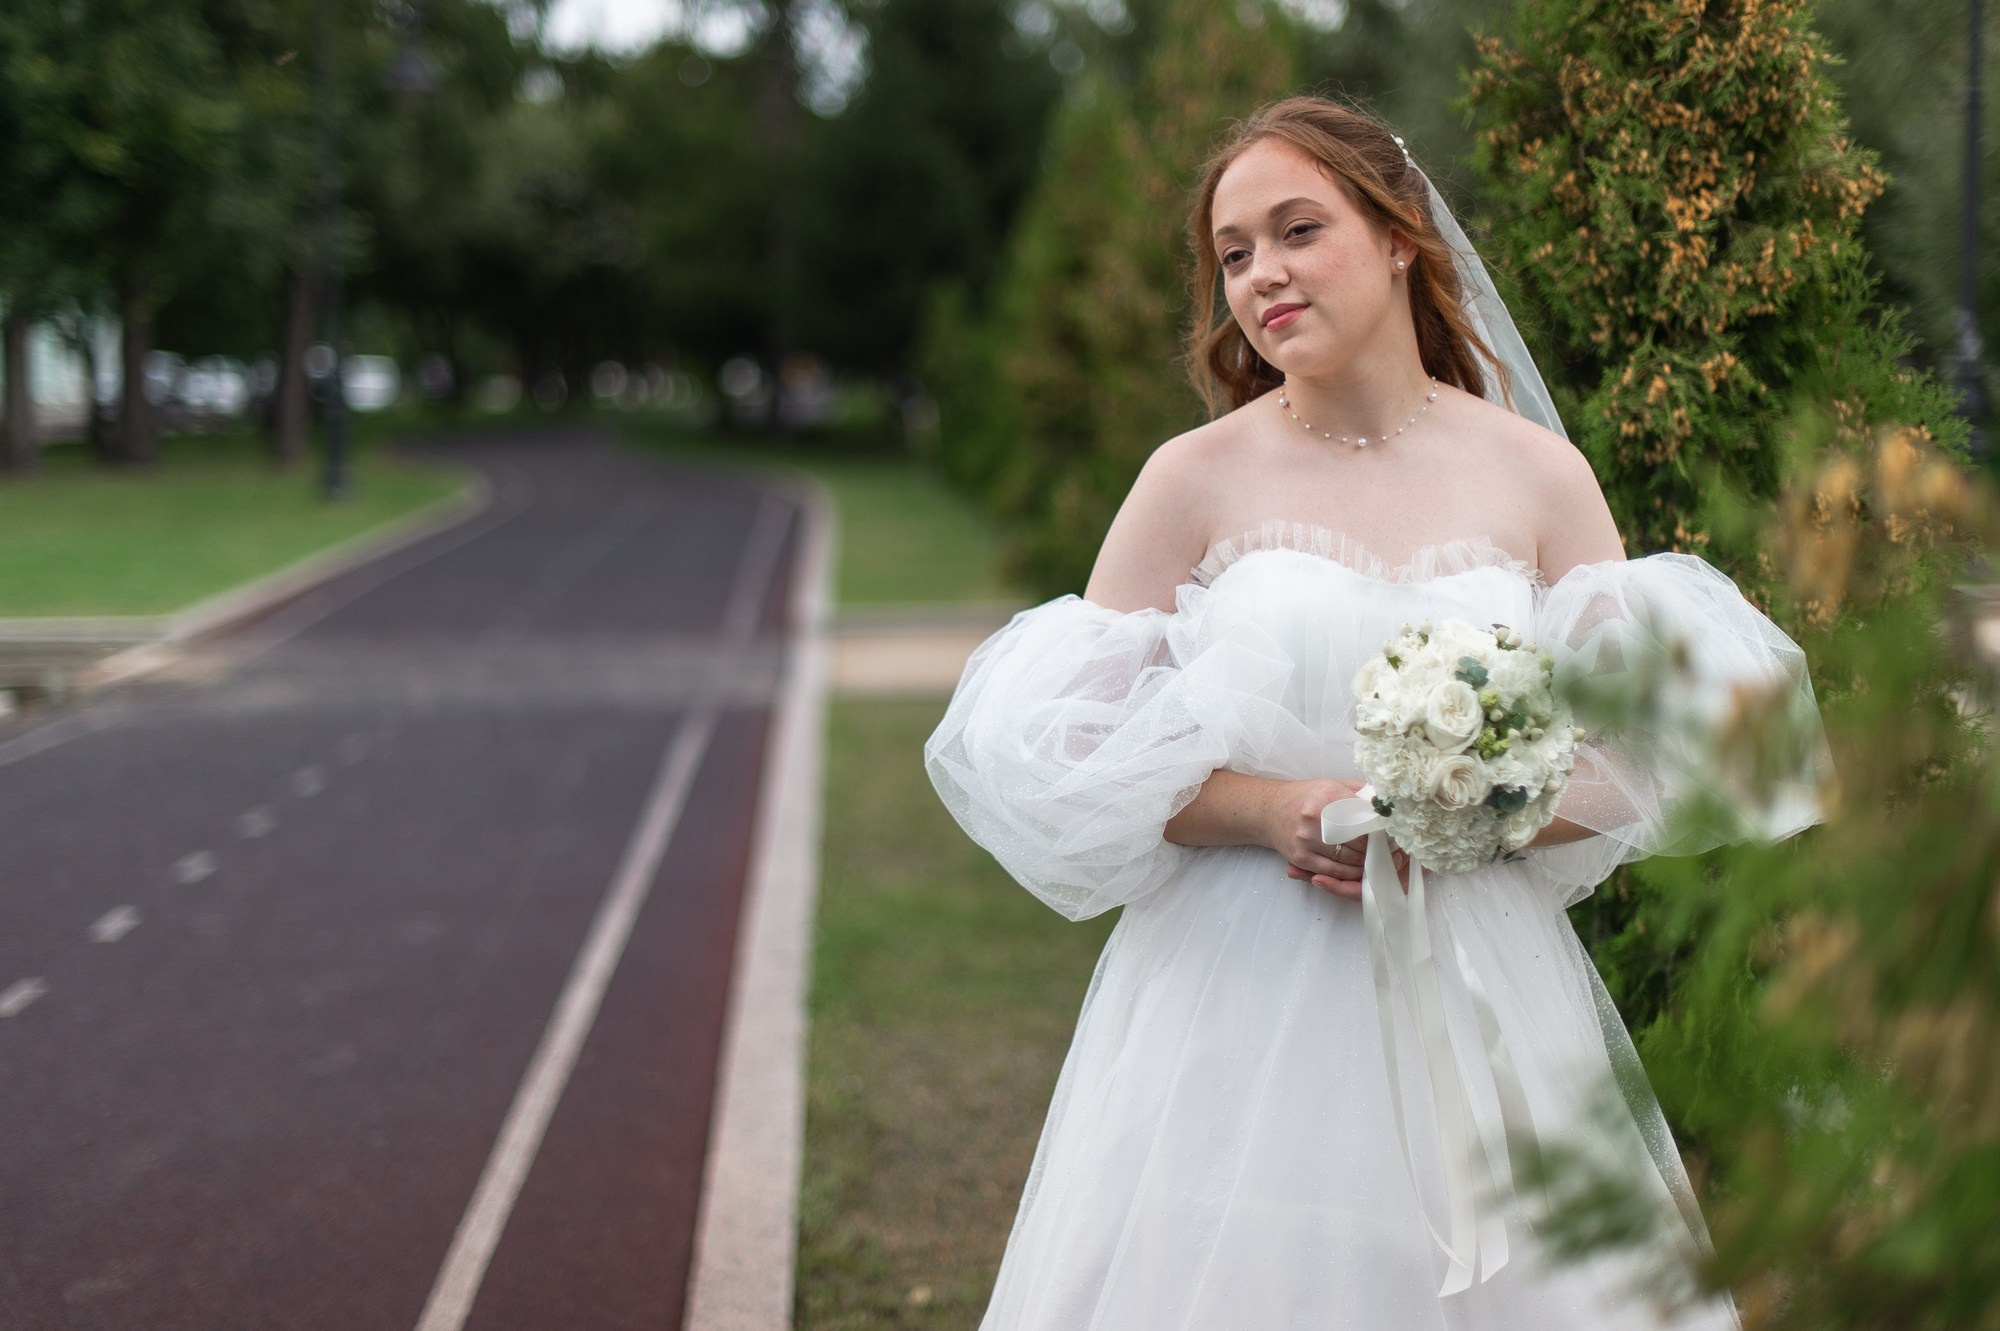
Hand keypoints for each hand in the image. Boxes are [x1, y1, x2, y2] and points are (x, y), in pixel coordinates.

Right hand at [1264, 779, 1408, 900]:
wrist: (1268, 810)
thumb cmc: (1305, 797)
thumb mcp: (1332, 785)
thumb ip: (1360, 792)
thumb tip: (1389, 802)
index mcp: (1328, 796)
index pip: (1366, 817)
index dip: (1383, 828)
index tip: (1394, 832)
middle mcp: (1316, 817)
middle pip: (1360, 840)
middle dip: (1377, 847)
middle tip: (1391, 849)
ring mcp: (1307, 840)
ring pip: (1350, 859)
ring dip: (1366, 862)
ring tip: (1377, 859)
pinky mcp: (1301, 858)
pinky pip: (1334, 871)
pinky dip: (1350, 873)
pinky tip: (1358, 868)